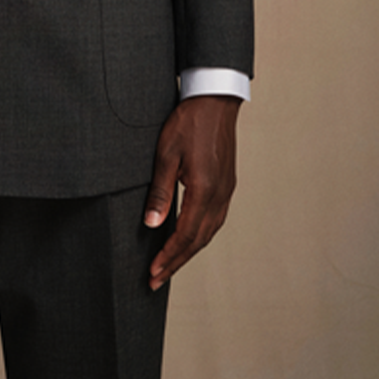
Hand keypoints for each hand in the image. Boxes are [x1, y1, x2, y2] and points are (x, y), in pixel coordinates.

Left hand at [144, 94, 240, 290]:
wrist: (215, 99)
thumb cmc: (189, 121)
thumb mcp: (166, 154)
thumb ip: (161, 192)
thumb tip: (151, 224)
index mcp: (205, 191)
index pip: (185, 236)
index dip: (168, 257)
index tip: (153, 274)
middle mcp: (220, 196)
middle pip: (198, 241)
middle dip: (176, 262)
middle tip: (156, 279)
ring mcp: (226, 191)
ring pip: (209, 233)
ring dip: (188, 251)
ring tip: (169, 264)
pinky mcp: (227, 184)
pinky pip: (214, 220)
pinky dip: (199, 235)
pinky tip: (188, 237)